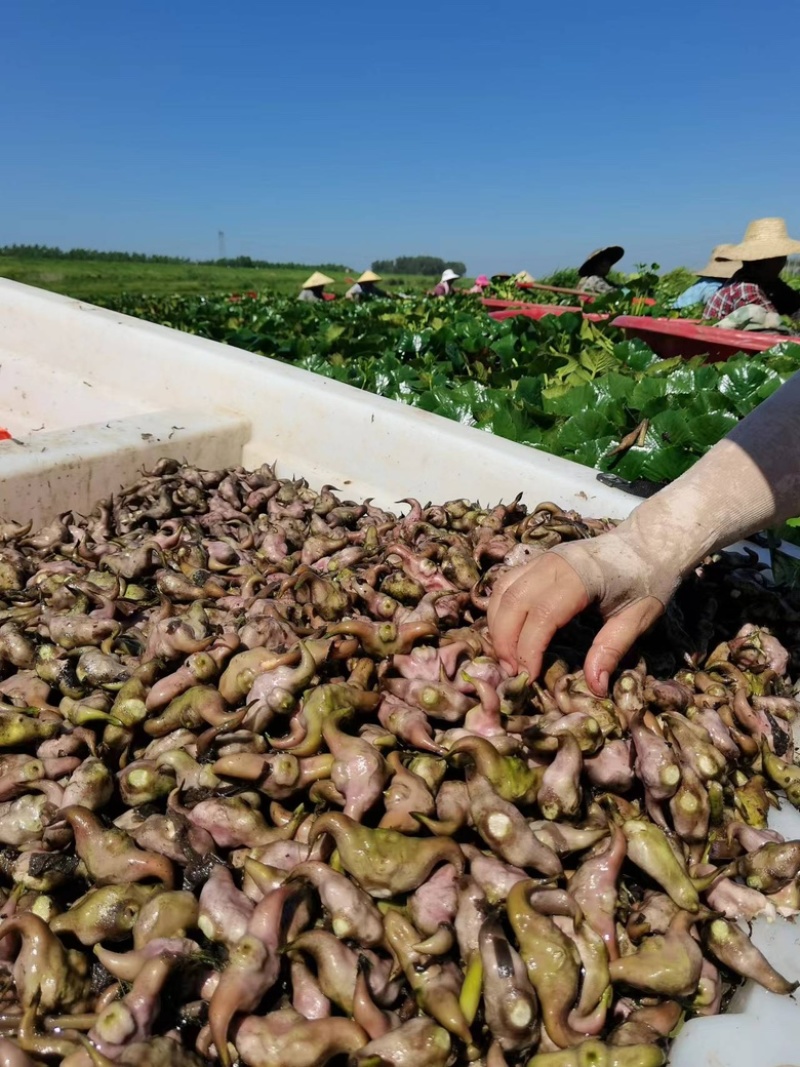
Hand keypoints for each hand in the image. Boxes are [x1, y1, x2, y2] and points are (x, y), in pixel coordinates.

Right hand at [488, 530, 677, 696]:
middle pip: (512, 602)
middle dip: (505, 642)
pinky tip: (506, 632)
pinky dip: (499, 609)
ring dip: (497, 626)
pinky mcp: (537, 560)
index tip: (528, 677)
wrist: (648, 542)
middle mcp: (553, 563)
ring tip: (506, 657)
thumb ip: (612, 650)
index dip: (529, 649)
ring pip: (502, 591)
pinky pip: (506, 583)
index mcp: (581, 577)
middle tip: (512, 673)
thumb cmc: (647, 580)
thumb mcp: (639, 618)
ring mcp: (542, 558)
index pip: (541, 615)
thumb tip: (595, 687)